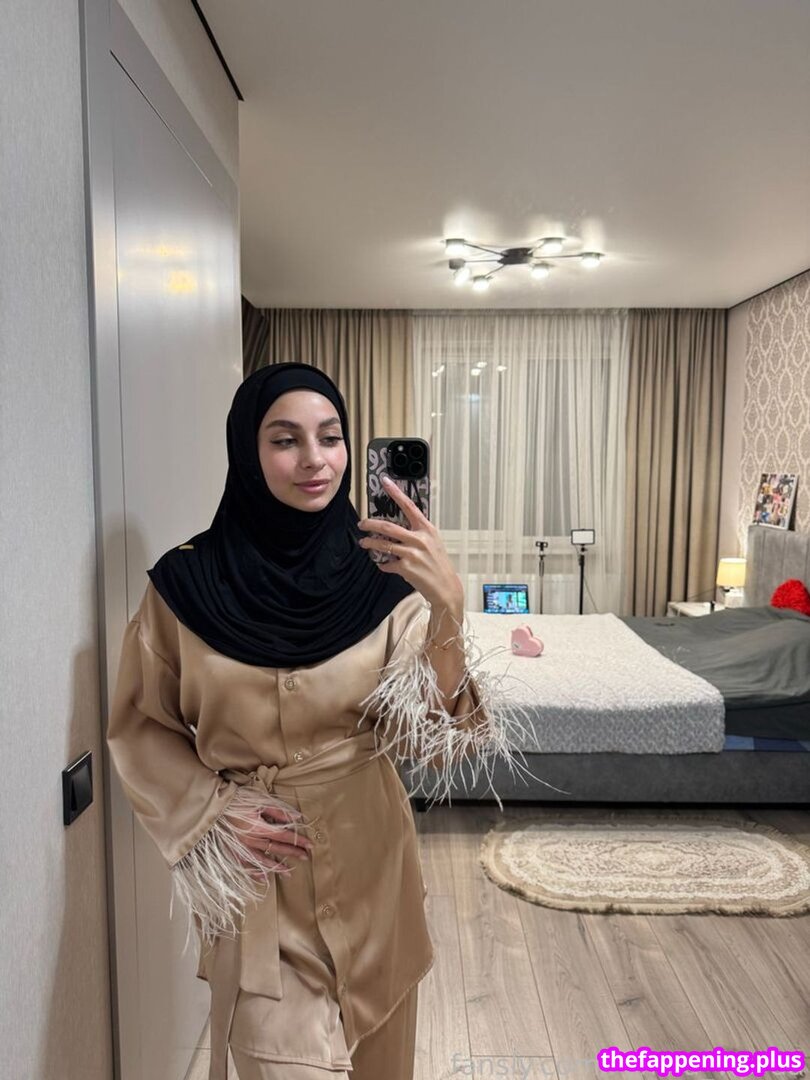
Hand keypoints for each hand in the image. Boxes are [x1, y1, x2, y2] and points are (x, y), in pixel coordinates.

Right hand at [235, 803, 313, 877]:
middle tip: (305, 857)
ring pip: (262, 860)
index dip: (298, 840)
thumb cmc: (238, 800)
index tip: (309, 845)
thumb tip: (297, 817)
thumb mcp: (260, 801)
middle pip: (276, 848)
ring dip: (276, 867)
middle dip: (292, 853)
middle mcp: (251, 840)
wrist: (215, 805)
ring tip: (288, 873)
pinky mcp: (233, 849)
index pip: (284, 835)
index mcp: (259, 827)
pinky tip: (263, 878)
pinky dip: (254, 872)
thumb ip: (279, 811)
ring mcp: (241, 847)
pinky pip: (244, 865)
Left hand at [357, 475, 463, 610]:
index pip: (409, 506)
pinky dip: (383, 564)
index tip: (385, 482)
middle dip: (371, 524)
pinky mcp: (406, 568)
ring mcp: (413, 554)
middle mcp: (420, 539)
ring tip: (364, 543)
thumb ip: (418, 533)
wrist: (446, 587)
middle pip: (388, 527)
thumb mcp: (433, 542)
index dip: (396, 493)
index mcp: (427, 529)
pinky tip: (382, 565)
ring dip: (370, 543)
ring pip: (383, 545)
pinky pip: (387, 564)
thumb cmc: (439, 564)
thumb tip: (397, 529)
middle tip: (362, 524)